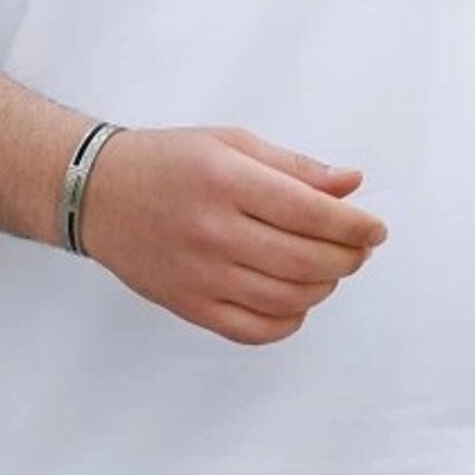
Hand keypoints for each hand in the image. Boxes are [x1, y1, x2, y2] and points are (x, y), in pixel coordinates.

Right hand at [76, 123, 387, 344]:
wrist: (99, 194)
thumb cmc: (168, 162)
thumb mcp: (231, 144)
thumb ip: (294, 167)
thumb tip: (351, 185)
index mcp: (227, 181)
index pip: (312, 212)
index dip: (355, 226)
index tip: (375, 229)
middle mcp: (214, 231)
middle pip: (307, 260)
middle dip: (348, 258)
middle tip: (358, 249)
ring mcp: (200, 275)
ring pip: (288, 298)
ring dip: (323, 286)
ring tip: (327, 268)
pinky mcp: (189, 306)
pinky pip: (255, 330)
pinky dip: (289, 320)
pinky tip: (295, 298)